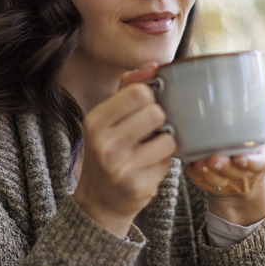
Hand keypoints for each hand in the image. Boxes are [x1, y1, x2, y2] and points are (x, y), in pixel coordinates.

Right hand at [73, 63, 175, 237]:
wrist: (99, 199)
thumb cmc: (109, 150)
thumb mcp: (108, 118)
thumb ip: (128, 87)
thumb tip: (154, 66)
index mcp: (95, 120)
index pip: (138, 92)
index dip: (151, 95)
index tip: (147, 105)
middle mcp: (104, 143)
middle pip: (155, 112)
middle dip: (160, 118)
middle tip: (152, 128)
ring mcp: (120, 167)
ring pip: (168, 138)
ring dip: (166, 140)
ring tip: (153, 147)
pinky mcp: (138, 186)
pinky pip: (169, 161)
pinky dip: (165, 160)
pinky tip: (151, 165)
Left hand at [185, 137, 264, 225]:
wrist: (245, 182)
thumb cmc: (249, 150)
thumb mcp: (259, 141)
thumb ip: (247, 132)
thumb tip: (225, 111)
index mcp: (264, 156)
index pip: (260, 163)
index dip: (251, 162)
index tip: (240, 159)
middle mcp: (250, 175)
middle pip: (236, 173)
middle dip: (223, 165)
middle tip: (213, 159)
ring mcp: (234, 186)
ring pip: (219, 181)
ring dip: (207, 173)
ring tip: (198, 163)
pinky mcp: (217, 191)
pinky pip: (205, 185)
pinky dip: (196, 177)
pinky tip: (190, 168)